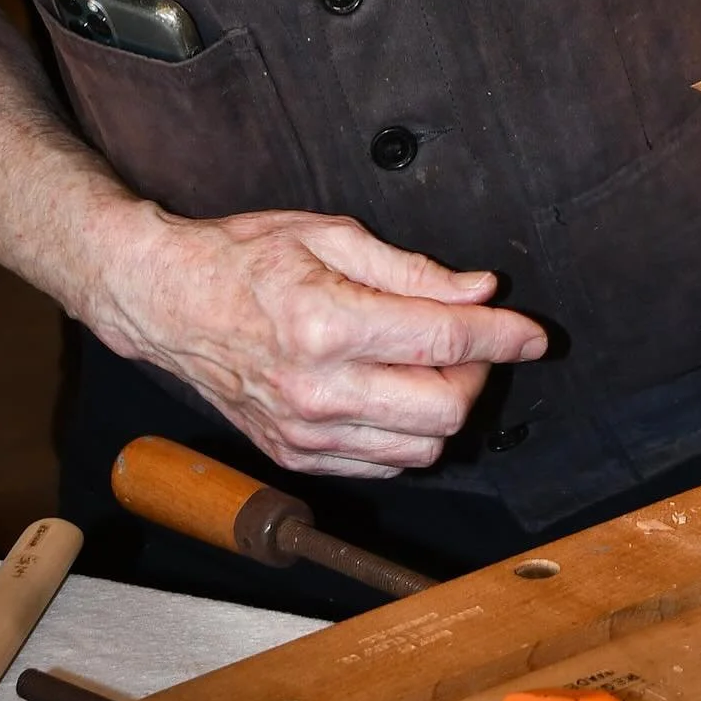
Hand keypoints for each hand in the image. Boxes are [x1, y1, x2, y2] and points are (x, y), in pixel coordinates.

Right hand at [95, 207, 546, 477]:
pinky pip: (380, 465)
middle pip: (444, 411)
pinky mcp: (294, 455)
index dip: (503, 337)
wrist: (166, 301)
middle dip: (476, 375)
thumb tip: (478, 291)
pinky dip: (405, 435)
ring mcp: (304, 432)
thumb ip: (412, 270)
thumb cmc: (242, 258)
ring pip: (420, 449)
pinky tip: (394, 393)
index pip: (444, 341)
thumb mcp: (331, 235)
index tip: (534, 334)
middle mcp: (318, 390)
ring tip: (428, 364)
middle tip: (469, 341)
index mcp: (328, 324)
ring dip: (444, 409)